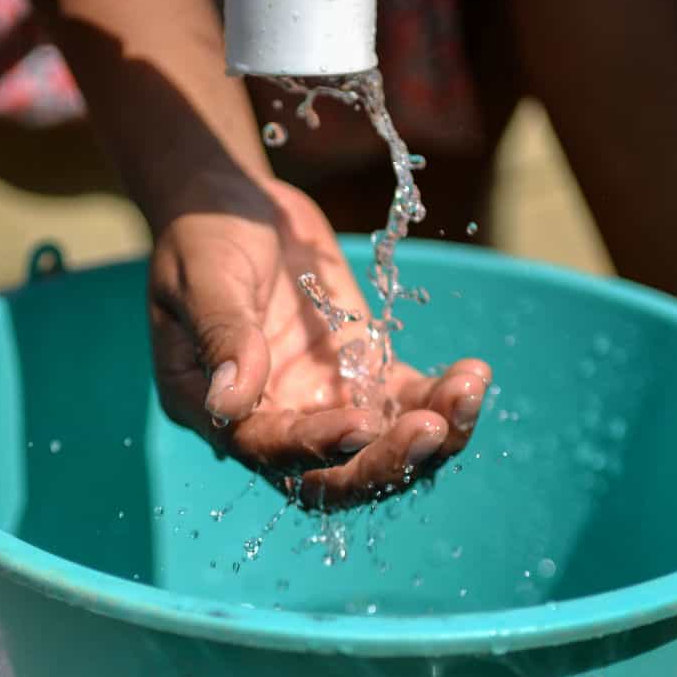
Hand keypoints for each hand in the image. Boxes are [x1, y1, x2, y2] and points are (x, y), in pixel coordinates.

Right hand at [150, 178, 490, 506]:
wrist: (232, 203)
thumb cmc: (203, 236)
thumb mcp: (204, 278)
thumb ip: (221, 337)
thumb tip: (229, 404)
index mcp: (222, 410)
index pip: (272, 452)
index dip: (318, 448)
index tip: (363, 423)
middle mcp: (274, 420)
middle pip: (336, 473)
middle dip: (387, 461)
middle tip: (434, 430)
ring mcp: (322, 402)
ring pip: (382, 447)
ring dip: (432, 434)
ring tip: (468, 389)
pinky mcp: (360, 375)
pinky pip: (407, 404)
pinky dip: (442, 398)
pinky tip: (473, 374)